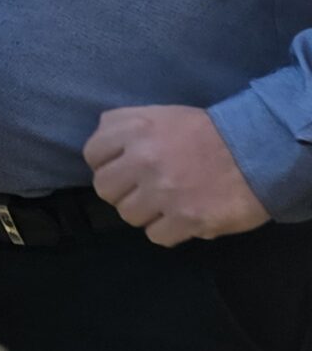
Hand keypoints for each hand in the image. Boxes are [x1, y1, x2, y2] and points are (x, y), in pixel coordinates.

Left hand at [83, 106, 269, 245]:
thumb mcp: (159, 115)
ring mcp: (164, 191)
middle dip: (122, 191)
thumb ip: (124, 127)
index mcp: (134, 129)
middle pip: (105, 188)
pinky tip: (181, 218)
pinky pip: (156, 236)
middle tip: (143, 190)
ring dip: (145, 213)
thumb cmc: (206, 133)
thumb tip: (103, 152)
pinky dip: (167, 231)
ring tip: (166, 203)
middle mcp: (143, 160)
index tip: (123, 169)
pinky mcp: (186, 218)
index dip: (106, 164)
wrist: (257, 151)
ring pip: (128, 215)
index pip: (92, 155)